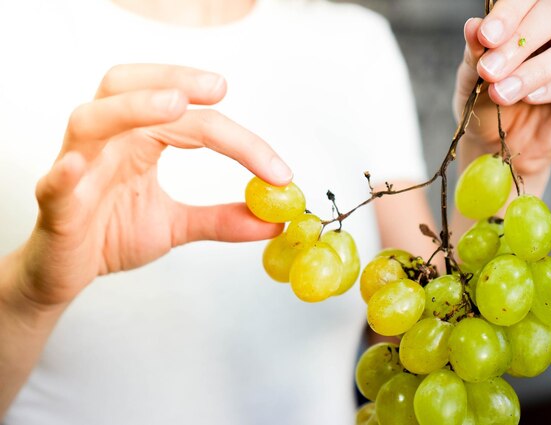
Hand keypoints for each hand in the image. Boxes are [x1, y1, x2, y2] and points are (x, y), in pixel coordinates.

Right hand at [15, 64, 292, 307]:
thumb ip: (221, 220)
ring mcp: (77, 167)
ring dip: (133, 107)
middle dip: (176, 81)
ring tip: (174, 106)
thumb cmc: (110, 235)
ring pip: (92, 119)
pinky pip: (54, 181)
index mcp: (138, 141)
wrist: (66, 272)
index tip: (278, 169)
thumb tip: (274, 221)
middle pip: (132, 90)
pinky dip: (66, 172)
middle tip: (219, 89)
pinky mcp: (55, 204)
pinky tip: (80, 165)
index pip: (190, 121)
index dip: (239, 141)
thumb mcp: (176, 226)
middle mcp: (108, 141)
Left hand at [454, 0, 550, 175]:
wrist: (499, 145)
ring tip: (502, 93)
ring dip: (534, 71)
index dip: (510, 12)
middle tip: (490, 70)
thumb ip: (475, 52)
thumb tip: (473, 25)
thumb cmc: (489, 103)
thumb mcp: (472, 78)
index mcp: (537, 13)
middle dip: (521, 40)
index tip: (485, 36)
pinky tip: (532, 97)